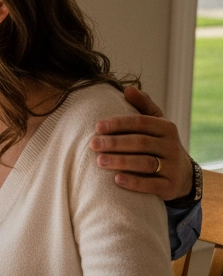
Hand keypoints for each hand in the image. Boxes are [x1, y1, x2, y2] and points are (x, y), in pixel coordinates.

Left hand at [89, 85, 193, 200]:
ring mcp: (172, 167)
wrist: (182, 175)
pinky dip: (134, 182)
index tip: (97, 126)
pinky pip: (152, 185)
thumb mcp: (156, 124)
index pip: (141, 122)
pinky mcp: (170, 186)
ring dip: (121, 161)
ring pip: (145, 163)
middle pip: (141, 142)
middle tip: (92, 144)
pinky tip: (116, 179)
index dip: (119, 123)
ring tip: (99, 161)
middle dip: (115, 143)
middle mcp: (171, 146)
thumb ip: (143, 106)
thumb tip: (128, 89)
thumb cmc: (159, 144)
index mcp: (166, 128)